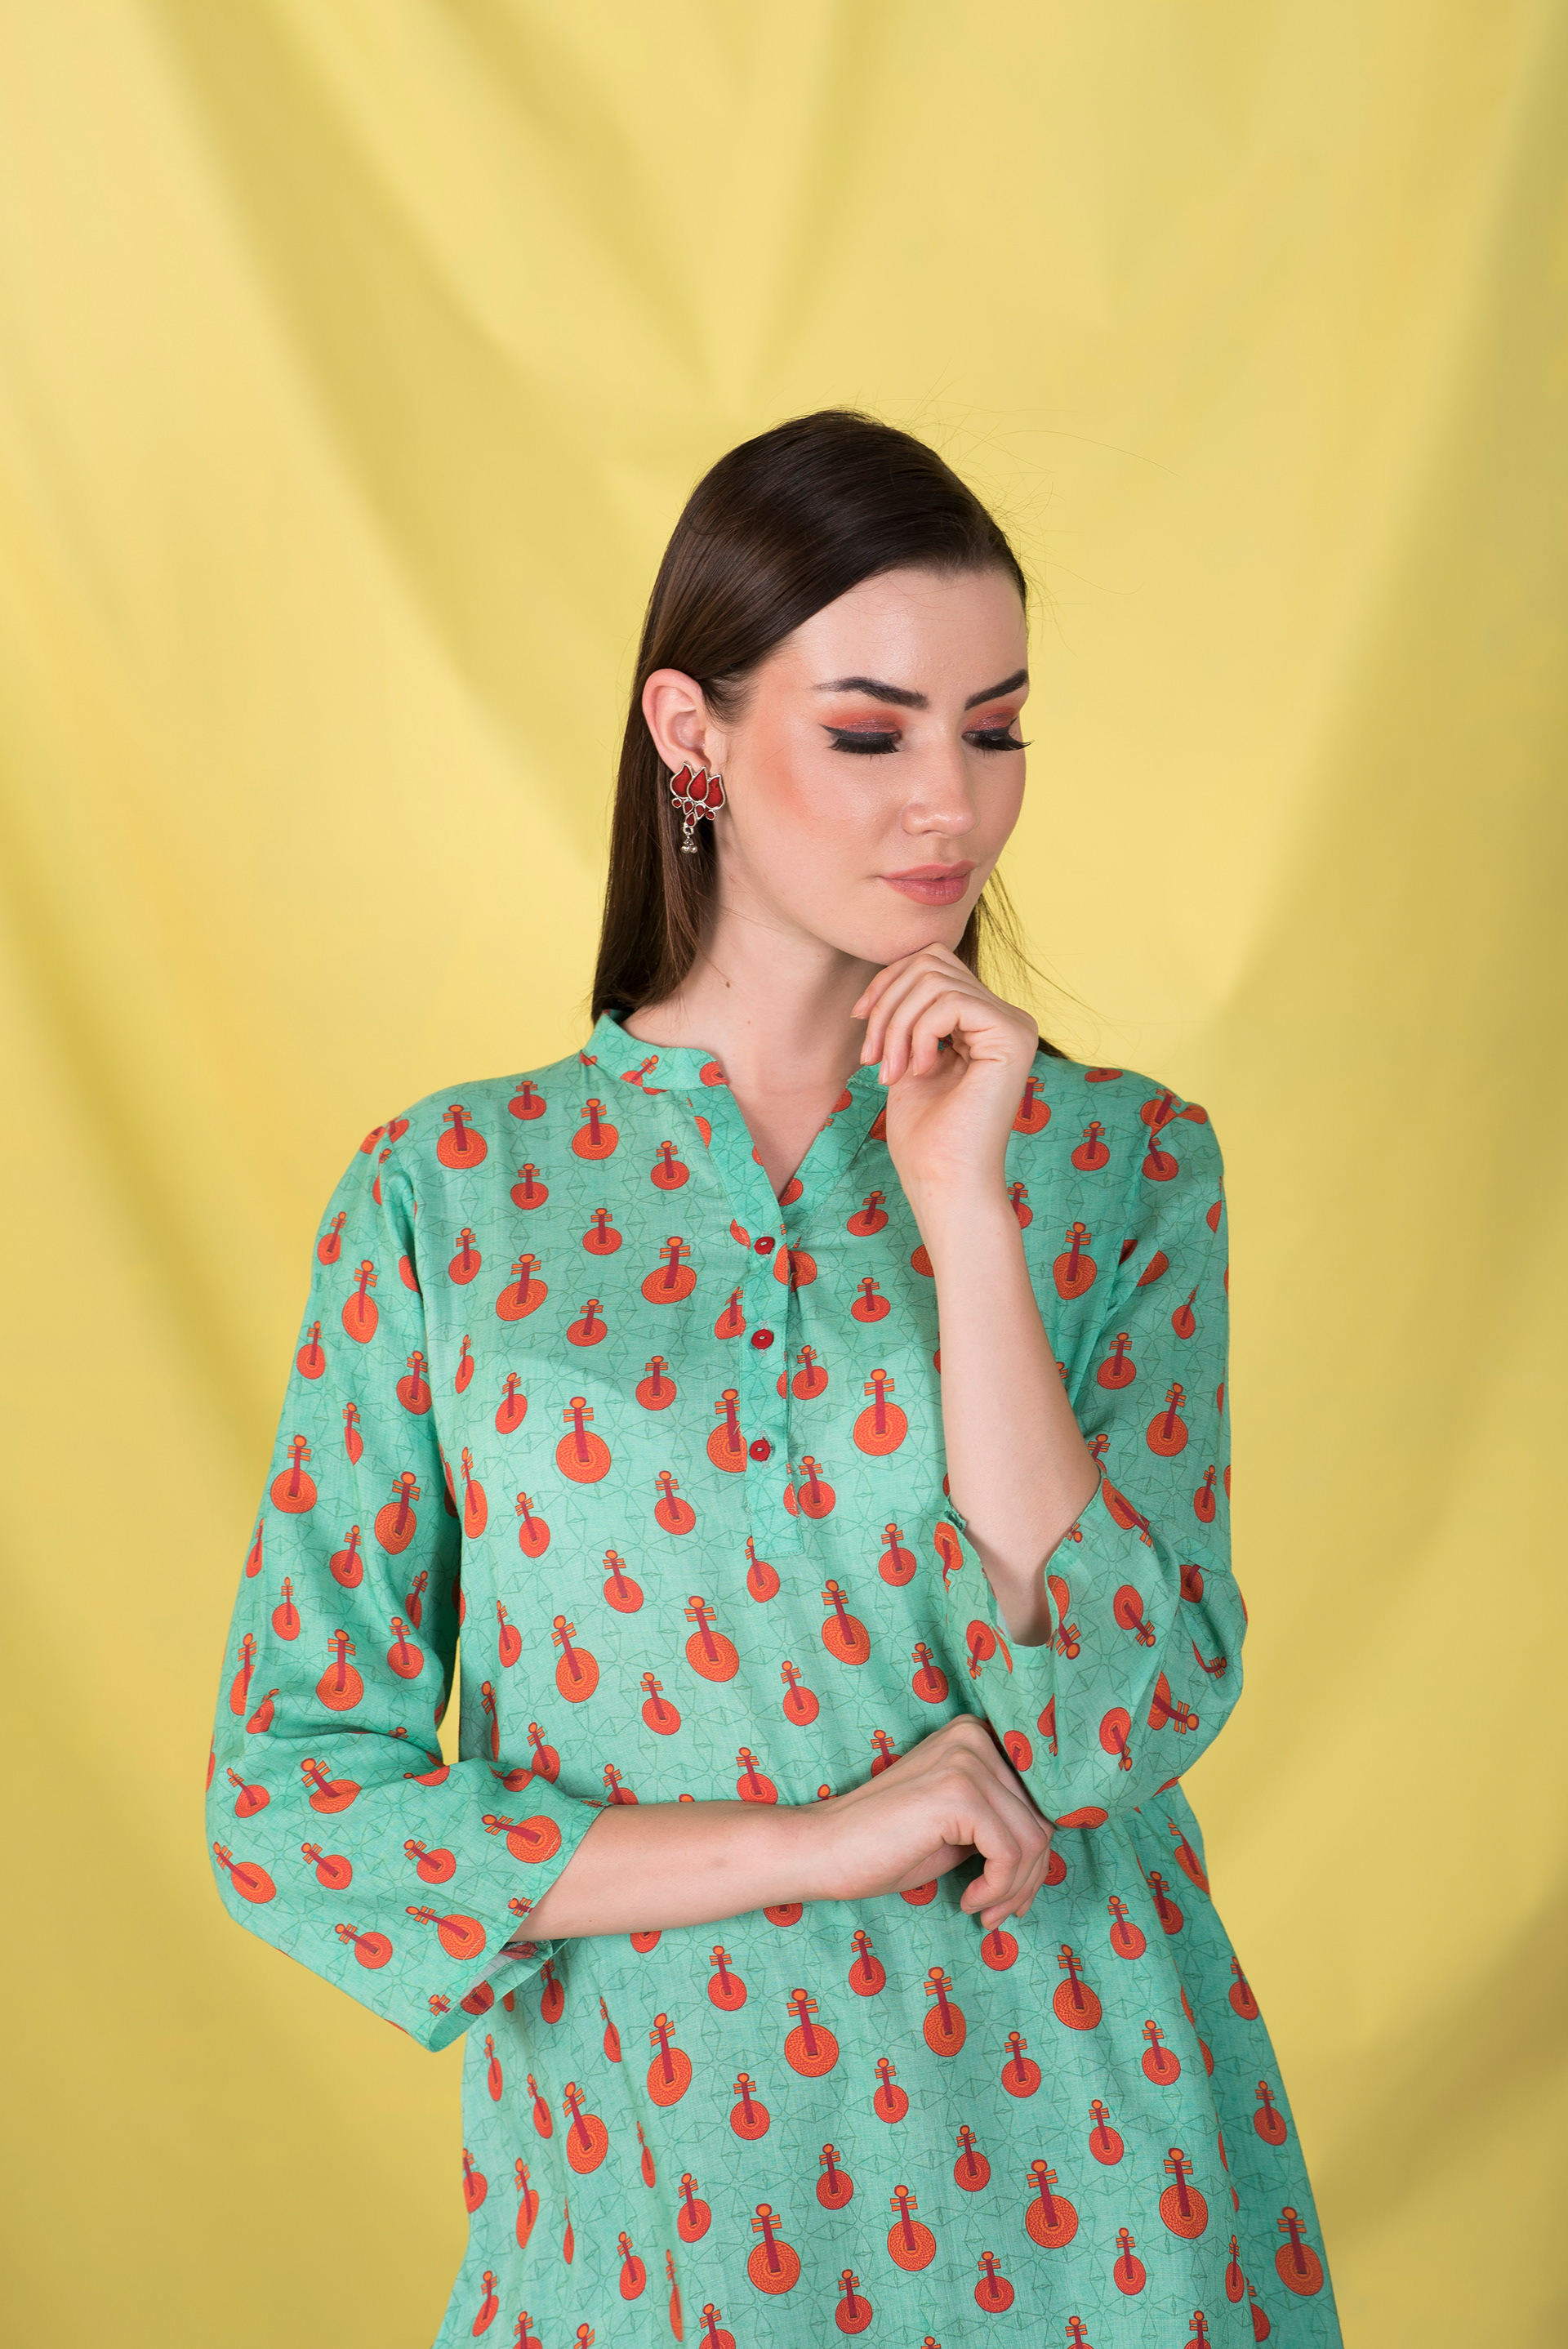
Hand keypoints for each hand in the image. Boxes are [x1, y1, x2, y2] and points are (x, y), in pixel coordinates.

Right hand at [810, 1713, 1054, 1929]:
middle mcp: (975, 1738)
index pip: (1037, 1800)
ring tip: (983, 1911)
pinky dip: (997, 1889)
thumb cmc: (885, 1845)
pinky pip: (1011, 1855)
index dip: (1034, 1856)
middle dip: (1027, 1879)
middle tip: (998, 1913)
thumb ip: (999, 1821)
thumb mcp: (957, 1827)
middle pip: (1041, 1821)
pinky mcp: (959, 1793)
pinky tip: (967, 1900)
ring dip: (1013, 1890)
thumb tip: (1050, 1848)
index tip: (1012, 1894)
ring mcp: (967, 1761)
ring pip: (1033, 1841)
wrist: (824, 1849)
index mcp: (975, 1736)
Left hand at [851, 945, 1037, 1201]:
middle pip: (931, 962)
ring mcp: (1015, 1025)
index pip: (932, 963)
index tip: (860, 1023)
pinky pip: (948, 1003)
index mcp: (985, 1020)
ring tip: (890, 1072)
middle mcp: (1007, 1017)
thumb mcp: (907, 1055)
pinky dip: (918, 1034)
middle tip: (871, 1058)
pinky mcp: (1013, 1037)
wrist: (945, 1182)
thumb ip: (910, 1010)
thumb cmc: (925, 1135)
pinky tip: (919, 1072)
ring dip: (895, 1025)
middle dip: (887, 1004)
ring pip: (934, 979)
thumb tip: (894, 967)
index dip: (888, 982)